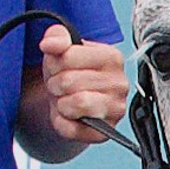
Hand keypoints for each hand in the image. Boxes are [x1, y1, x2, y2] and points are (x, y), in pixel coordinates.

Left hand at [37, 27, 127, 142]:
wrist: (72, 100)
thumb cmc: (70, 73)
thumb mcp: (62, 49)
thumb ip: (57, 36)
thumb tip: (50, 44)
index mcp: (112, 57)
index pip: (69, 56)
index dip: (54, 62)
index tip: (59, 66)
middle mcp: (120, 83)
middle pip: (69, 81)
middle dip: (55, 84)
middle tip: (60, 86)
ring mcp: (116, 109)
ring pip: (77, 104)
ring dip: (60, 103)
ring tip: (65, 99)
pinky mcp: (105, 132)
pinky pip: (73, 128)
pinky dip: (62, 122)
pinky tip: (68, 115)